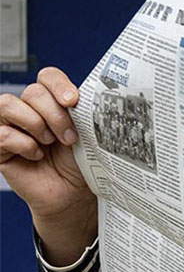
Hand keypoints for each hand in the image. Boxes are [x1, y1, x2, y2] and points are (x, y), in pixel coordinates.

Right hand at [0, 67, 97, 259]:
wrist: (74, 195)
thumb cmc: (82, 163)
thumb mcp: (86, 134)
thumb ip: (81, 112)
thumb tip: (83, 96)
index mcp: (52, 102)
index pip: (47, 77)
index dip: (58, 84)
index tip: (73, 101)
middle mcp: (29, 110)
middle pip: (32, 91)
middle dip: (55, 114)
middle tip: (70, 137)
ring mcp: (10, 127)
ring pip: (7, 104)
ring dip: (35, 123)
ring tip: (49, 143)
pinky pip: (2, 134)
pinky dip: (23, 144)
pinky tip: (36, 156)